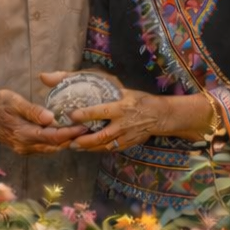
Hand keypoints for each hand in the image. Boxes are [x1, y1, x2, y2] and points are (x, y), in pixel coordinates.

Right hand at [0, 88, 85, 154]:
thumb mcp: (13, 102)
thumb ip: (32, 111)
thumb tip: (51, 118)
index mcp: (23, 134)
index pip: (52, 137)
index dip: (70, 133)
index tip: (84, 126)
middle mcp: (25, 145)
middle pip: (55, 146)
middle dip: (73, 138)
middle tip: (90, 128)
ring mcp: (25, 149)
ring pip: (51, 149)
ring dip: (66, 141)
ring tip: (82, 131)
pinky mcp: (25, 148)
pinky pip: (45, 148)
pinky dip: (57, 142)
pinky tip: (67, 134)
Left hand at [40, 71, 166, 153]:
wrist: (160, 116)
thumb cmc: (139, 99)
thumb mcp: (124, 90)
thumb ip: (104, 88)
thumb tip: (82, 79)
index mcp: (121, 107)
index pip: (101, 112)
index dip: (86, 114)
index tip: (72, 115)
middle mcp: (122, 123)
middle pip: (101, 135)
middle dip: (84, 140)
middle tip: (70, 140)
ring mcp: (125, 136)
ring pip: (104, 145)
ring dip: (88, 147)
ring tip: (74, 146)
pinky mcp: (128, 144)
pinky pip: (110, 149)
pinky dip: (98, 150)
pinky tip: (88, 149)